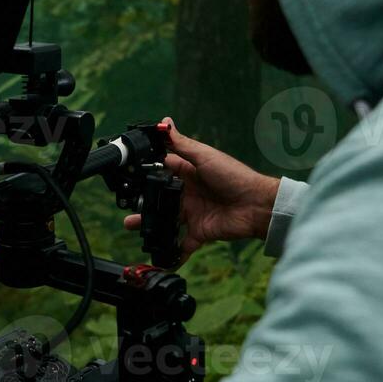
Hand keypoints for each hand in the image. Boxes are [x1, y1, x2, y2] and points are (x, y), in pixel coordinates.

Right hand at [125, 118, 280, 264]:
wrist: (256, 205)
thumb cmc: (234, 176)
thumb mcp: (205, 156)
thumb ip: (182, 143)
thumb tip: (164, 122)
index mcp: (189, 173)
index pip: (163, 170)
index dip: (147, 172)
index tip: (128, 172)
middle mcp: (189, 193)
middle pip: (160, 197)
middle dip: (143, 201)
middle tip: (126, 204)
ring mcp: (193, 213)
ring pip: (166, 220)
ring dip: (149, 224)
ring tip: (131, 226)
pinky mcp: (199, 232)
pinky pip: (183, 244)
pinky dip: (173, 254)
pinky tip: (159, 259)